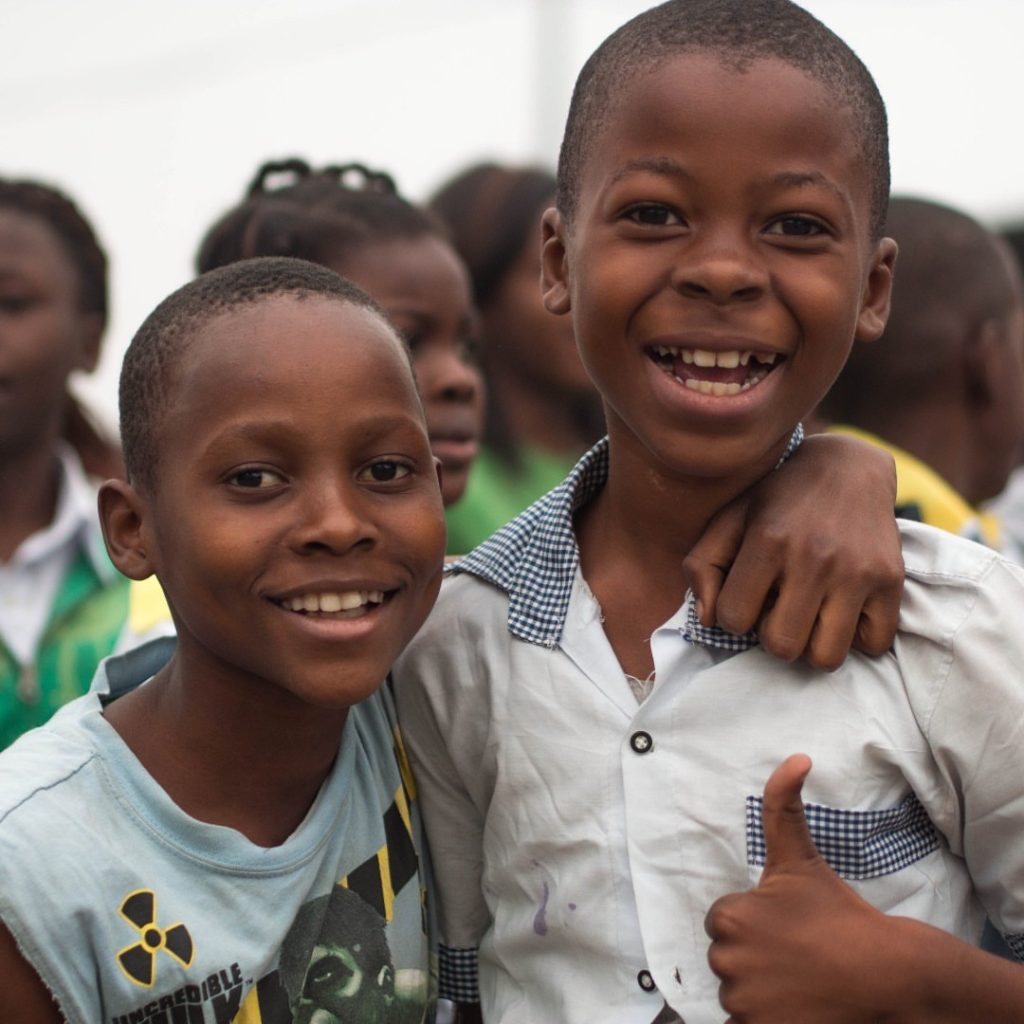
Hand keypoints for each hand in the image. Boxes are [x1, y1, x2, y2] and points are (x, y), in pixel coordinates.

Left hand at [684, 433, 903, 669]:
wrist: (847, 467)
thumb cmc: (778, 501)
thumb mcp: (728, 520)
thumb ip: (702, 567)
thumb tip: (709, 620)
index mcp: (768, 540)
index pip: (734, 619)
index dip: (734, 615)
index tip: (746, 596)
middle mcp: (814, 557)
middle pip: (781, 646)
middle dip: (771, 633)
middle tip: (778, 607)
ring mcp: (857, 571)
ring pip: (826, 657)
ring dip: (812, 645)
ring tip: (809, 614)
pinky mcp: (890, 580)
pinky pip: (874, 645)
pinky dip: (856, 638)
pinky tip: (842, 611)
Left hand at [704, 755, 893, 1023]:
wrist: (886, 975)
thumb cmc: (840, 915)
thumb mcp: (802, 857)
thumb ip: (782, 805)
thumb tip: (795, 757)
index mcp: (730, 917)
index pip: (723, 922)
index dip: (754, 924)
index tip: (786, 927)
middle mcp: (728, 961)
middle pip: (727, 959)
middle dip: (754, 957)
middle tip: (797, 954)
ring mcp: (743, 1004)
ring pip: (737, 994)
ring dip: (760, 990)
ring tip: (799, 979)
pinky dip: (765, 1019)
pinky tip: (795, 1003)